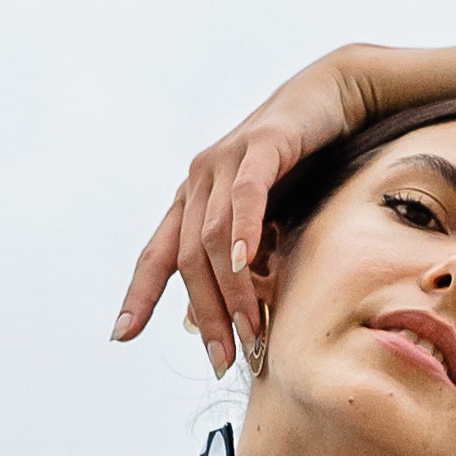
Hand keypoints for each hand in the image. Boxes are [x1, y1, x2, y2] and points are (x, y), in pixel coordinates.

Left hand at [113, 48, 370, 371]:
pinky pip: (245, 195)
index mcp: (192, 200)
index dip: (138, 295)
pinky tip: (246, 264)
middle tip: (224, 359)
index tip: (122, 335)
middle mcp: (199, 179)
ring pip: (214, 238)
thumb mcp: (262, 219)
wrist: (333, 97)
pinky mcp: (261, 145)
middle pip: (188, 259)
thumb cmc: (301, 162)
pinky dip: (244, 232)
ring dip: (231, 291)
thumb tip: (205, 318)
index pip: (156, 255)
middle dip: (206, 315)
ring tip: (249, 332)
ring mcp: (225, 159)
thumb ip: (235, 262)